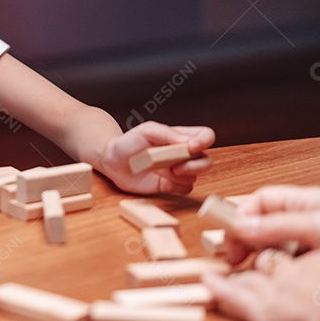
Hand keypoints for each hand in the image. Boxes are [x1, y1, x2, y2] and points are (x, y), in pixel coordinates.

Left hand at [98, 121, 213, 194]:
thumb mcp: (147, 131)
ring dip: (185, 176)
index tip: (191, 146)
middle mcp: (182, 154)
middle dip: (197, 165)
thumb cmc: (129, 142)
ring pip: (197, 176)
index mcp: (179, 136)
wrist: (113, 162)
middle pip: (206, 160)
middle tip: (177, 166)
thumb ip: (168, 134)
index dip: (204, 141)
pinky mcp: (171, 185)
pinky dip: (178, 186)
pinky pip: (186, 189)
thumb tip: (188, 142)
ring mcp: (178, 170)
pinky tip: (164, 180)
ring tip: (166, 171)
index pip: (205, 136)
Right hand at [223, 185, 319, 290]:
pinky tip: (278, 277)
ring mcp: (313, 237)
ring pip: (273, 241)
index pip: (260, 199)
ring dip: (260, 253)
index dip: (240, 214)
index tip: (228, 235)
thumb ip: (280, 226)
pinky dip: (277, 267)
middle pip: (262, 220)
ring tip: (252, 268)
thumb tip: (242, 225)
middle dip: (244, 236)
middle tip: (235, 258)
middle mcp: (306, 216)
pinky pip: (288, 260)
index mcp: (305, 199)